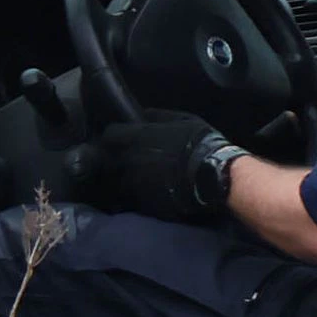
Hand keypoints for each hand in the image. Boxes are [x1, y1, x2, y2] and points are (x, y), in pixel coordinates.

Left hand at [68, 112, 232, 219]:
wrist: (212, 177)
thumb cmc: (199, 144)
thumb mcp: (182, 120)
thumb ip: (157, 116)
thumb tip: (142, 114)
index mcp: (135, 137)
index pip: (109, 135)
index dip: (113, 137)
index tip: (119, 140)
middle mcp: (127, 160)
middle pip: (105, 159)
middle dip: (110, 159)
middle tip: (119, 160)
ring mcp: (131, 183)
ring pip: (111, 180)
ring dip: (115, 178)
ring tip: (125, 178)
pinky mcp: (140, 202)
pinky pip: (123, 198)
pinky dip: (126, 195)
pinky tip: (135, 193)